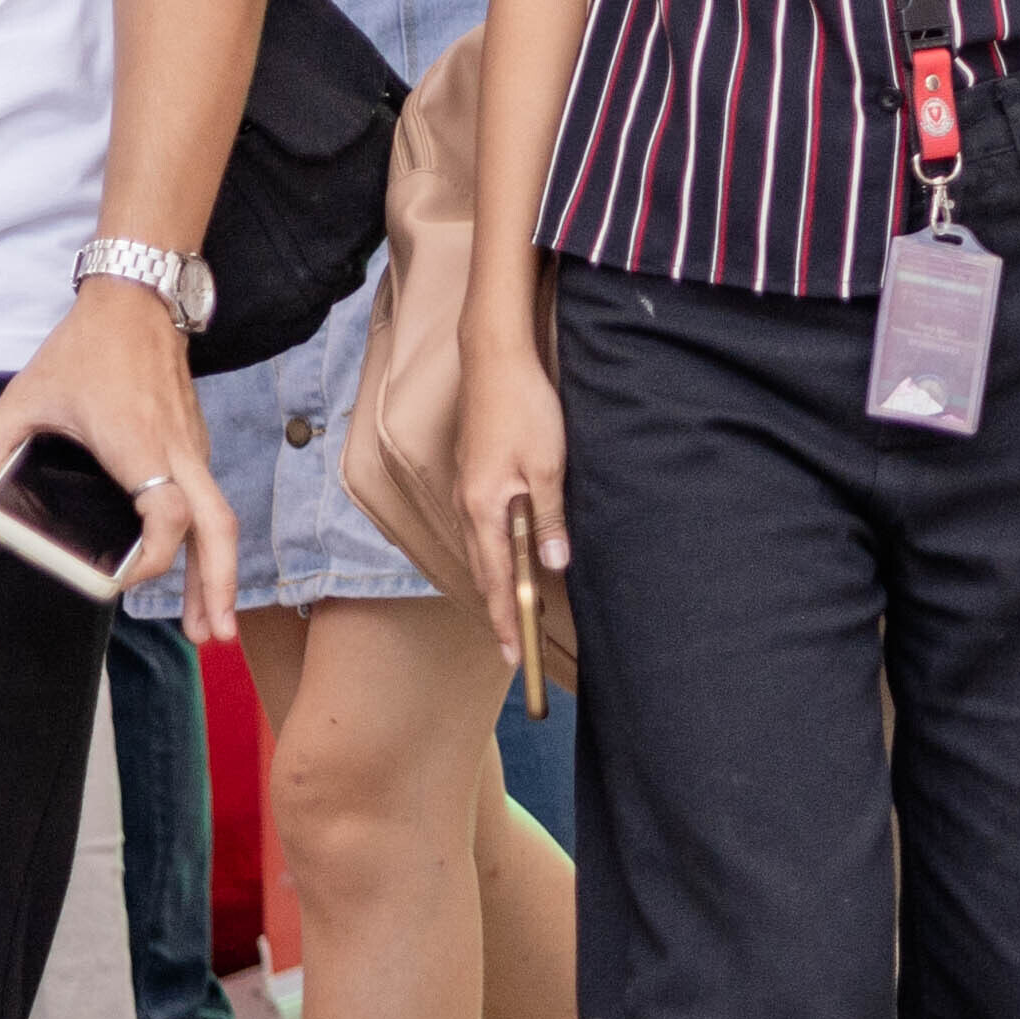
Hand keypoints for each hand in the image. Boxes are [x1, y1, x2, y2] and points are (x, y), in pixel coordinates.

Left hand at [0, 288, 229, 621]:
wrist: (138, 303)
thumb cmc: (85, 349)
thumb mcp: (22, 396)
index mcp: (140, 446)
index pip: (169, 516)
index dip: (155, 559)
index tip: (123, 580)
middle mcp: (180, 452)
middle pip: (218, 529)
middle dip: (218, 587)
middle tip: (213, 637)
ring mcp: (194, 449)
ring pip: (221, 520)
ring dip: (218, 575)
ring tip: (210, 625)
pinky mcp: (194, 445)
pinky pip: (210, 503)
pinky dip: (208, 545)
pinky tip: (193, 571)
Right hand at [450, 322, 567, 662]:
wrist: (496, 363)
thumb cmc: (526, 410)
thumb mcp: (549, 465)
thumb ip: (548, 517)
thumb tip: (551, 564)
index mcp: (484, 508)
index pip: (497, 578)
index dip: (505, 618)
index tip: (512, 655)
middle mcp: (468, 505)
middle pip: (484, 571)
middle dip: (500, 610)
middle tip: (513, 648)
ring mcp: (468, 491)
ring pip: (482, 551)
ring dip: (499, 584)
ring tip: (514, 615)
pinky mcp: (475, 478)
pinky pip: (484, 530)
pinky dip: (496, 556)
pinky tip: (511, 560)